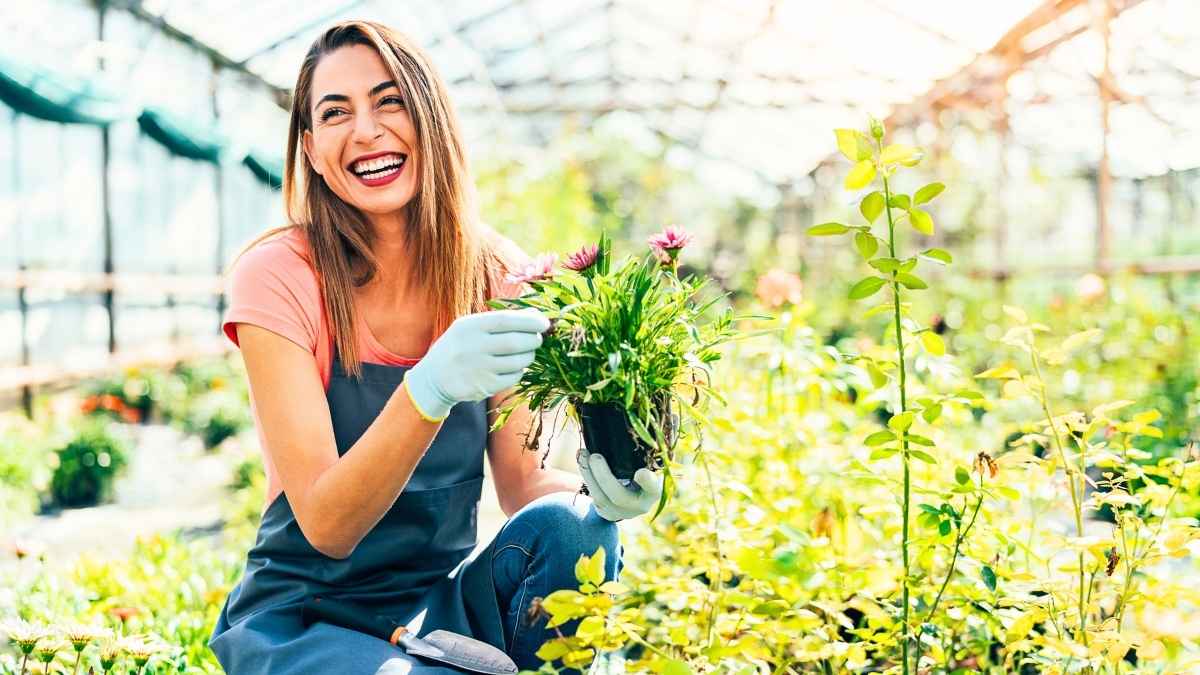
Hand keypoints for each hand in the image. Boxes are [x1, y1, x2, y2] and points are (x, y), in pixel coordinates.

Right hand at [403, 308, 548, 420]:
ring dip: (529, 356)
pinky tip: (513, 366)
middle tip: (538, 339)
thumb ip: (500, 320)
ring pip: (518, 361)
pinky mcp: (485, 386)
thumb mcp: (471, 326)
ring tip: (526, 352)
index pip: (507, 320)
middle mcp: (473, 347)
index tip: (545, 323)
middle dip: (533, 340)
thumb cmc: (460, 346)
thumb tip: (536, 316)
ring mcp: (479, 368)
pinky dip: (519, 371)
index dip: (530, 321)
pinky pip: (514, 377)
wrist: (435, 377)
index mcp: (470, 327)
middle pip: (515, 342)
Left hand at [576, 450, 664, 521]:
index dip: (647, 482)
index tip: (641, 472)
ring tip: (582, 454)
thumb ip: (640, 457)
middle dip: (603, 476)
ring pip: (601, 498)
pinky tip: (582, 461)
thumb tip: (623, 430)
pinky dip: (586, 478)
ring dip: (589, 475)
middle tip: (595, 457)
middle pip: (619, 496)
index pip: (653, 488)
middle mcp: (639, 505)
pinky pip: (593, 498)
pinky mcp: (606, 513)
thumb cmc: (642, 471)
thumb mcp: (646, 465)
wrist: (633, 495)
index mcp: (653, 491)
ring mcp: (622, 512)